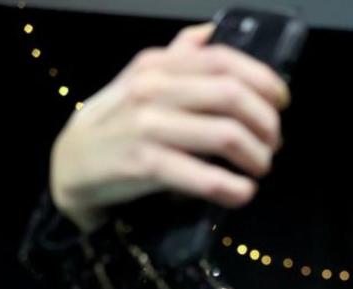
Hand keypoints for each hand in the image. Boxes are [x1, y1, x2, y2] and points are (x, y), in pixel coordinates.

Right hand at [49, 23, 289, 231]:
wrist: (71, 163)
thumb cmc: (119, 122)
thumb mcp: (143, 80)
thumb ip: (178, 57)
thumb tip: (209, 32)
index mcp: (159, 64)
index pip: (224, 59)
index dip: (264, 80)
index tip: (281, 103)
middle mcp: (153, 88)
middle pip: (232, 95)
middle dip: (266, 123)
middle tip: (273, 143)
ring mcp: (148, 126)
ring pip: (226, 135)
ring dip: (257, 156)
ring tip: (259, 169)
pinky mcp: (144, 165)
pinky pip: (205, 177)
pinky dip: (234, 188)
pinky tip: (242, 193)